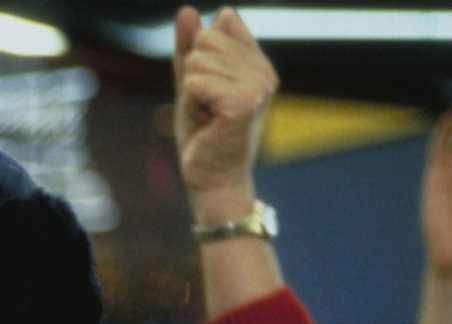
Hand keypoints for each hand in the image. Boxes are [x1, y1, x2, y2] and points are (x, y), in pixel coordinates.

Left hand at [172, 6, 276, 222]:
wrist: (212, 179)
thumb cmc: (204, 136)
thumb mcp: (192, 85)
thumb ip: (188, 49)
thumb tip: (187, 10)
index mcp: (257, 63)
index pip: (217, 27)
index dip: (199, 60)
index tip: (208, 93)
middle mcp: (264, 71)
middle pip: (205, 40)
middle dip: (193, 77)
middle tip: (205, 109)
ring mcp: (258, 86)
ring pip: (198, 61)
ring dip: (192, 94)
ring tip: (207, 118)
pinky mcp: (245, 102)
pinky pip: (196, 81)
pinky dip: (192, 103)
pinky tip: (208, 123)